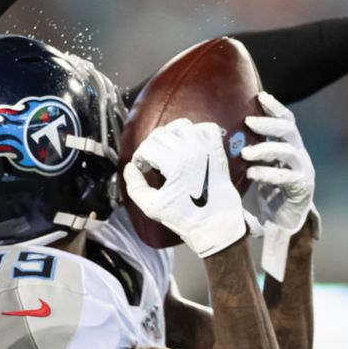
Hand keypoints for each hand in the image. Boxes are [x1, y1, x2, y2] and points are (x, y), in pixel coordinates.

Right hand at [123, 118, 247, 256]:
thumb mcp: (151, 206)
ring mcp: (206, 147)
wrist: (216, 223)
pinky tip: (189, 144)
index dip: (139, 158)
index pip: (147, 147)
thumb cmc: (186, 217)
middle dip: (151, 146)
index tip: (141, 169)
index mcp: (175, 163)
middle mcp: (191, 150)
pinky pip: (206, 127)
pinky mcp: (217, 150)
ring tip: (168, 151)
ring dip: (170, 135)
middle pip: (161, 133)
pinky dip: (196, 131)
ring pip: (181, 125)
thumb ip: (134, 186)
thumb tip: (130, 169)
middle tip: (152, 161)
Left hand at [241, 92, 315, 279]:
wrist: (286, 224)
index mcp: (290, 147)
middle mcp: (299, 155)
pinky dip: (268, 174)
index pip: (286, 121)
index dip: (275, 107)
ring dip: (266, 149)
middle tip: (249, 121)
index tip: (261, 95)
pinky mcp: (302, 188)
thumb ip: (250, 154)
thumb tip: (221, 139)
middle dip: (269, 123)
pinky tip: (253, 174)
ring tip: (246, 153)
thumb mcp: (258, 169)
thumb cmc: (269, 194)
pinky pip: (287, 177)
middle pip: (289, 130)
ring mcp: (304, 171)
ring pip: (289, 151)